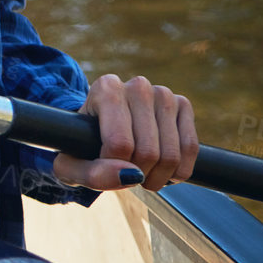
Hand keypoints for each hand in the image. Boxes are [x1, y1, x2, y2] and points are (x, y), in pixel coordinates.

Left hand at [52, 73, 198, 191]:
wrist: (102, 135)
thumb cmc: (82, 149)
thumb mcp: (72, 167)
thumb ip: (94, 174)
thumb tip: (132, 176)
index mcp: (105, 88)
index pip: (120, 144)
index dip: (113, 167)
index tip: (103, 164)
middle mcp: (137, 85)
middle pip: (148, 152)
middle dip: (138, 176)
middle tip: (126, 175)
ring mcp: (163, 93)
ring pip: (171, 154)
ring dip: (159, 177)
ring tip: (142, 175)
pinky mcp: (182, 105)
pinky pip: (190, 149)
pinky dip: (179, 171)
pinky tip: (163, 170)